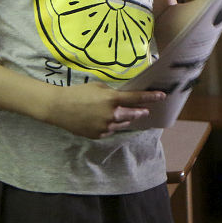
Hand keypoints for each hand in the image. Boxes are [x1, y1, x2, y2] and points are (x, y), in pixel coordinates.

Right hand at [44, 82, 165, 138]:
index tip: (163, 96)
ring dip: (125, 119)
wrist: (58, 108)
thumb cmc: (77, 93)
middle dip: (140, 111)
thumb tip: (123, 98)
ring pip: (123, 124)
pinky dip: (111, 125)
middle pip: (133, 114)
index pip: (136, 98)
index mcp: (111, 99)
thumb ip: (112, 93)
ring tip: (121, 114)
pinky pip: (111, 130)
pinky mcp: (99, 135)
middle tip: (144, 110)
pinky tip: (103, 120)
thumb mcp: (96, 87)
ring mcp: (105, 127)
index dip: (151, 97)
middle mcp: (111, 115)